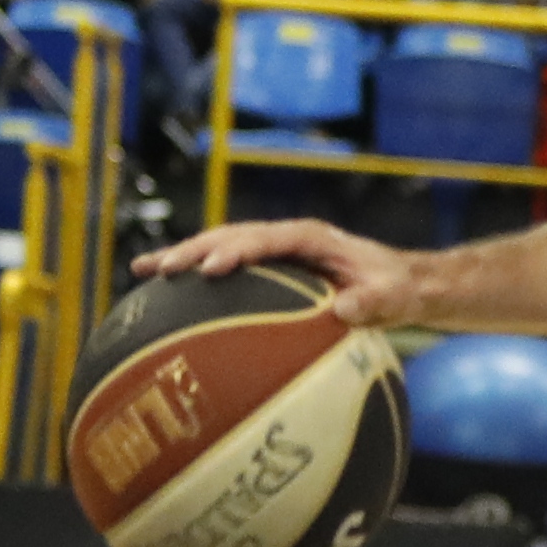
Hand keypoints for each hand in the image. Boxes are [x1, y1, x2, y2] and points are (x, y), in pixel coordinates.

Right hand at [144, 213, 433, 328]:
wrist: (404, 282)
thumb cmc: (399, 289)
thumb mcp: (394, 297)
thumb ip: (374, 302)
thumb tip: (345, 310)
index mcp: (311, 238)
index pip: (265, 239)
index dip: (236, 251)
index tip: (210, 271)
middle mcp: (287, 238)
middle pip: (230, 237)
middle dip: (193, 250)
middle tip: (159, 269)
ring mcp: (275, 252)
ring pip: (220, 248)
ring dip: (184, 258)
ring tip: (142, 272)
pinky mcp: (270, 269)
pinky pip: (228, 270)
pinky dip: (196, 279)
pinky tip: (165, 298)